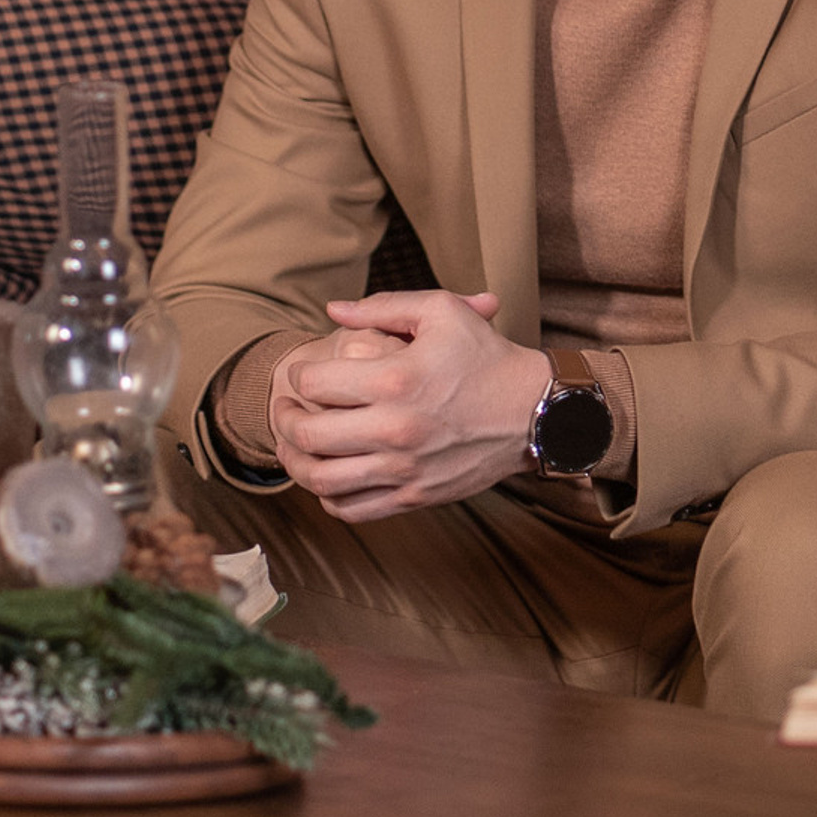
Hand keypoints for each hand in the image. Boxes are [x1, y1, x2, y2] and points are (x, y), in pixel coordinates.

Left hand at [269, 290, 551, 524]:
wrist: (532, 411)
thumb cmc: (486, 356)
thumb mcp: (442, 312)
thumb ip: (383, 306)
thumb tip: (333, 311)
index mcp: (396, 379)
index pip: (314, 383)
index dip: (298, 376)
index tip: (303, 374)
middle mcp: (394, 428)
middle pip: (308, 434)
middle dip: (284, 418)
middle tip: (284, 407)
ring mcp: (403, 469)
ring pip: (320, 479)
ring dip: (295, 462)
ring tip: (294, 444)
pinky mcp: (413, 496)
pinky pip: (350, 509)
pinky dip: (326, 496)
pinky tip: (329, 473)